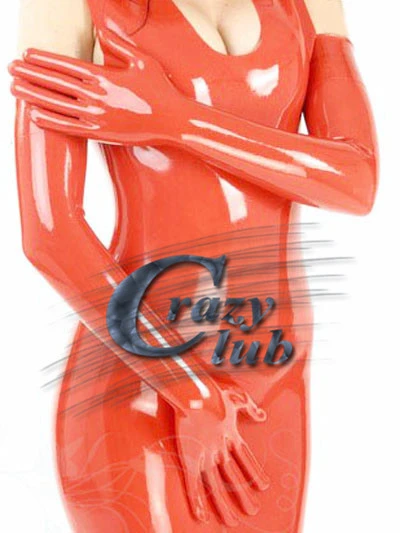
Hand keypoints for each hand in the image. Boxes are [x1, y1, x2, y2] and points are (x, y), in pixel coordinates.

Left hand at [9, 29, 181, 143]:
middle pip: (55, 82)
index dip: (43, 59)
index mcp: (103, 75)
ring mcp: (96, 116)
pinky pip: (68, 127)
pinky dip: (50, 121)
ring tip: (15, 88)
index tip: (27, 55)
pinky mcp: (100, 134)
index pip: (65, 65)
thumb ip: (118, 46)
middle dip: (31, 74)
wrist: (172, 121)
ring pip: (56, 104)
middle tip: (12, 68)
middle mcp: (95, 95)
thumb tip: (101, 33)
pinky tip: (35, 115)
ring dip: (33, 95)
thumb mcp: (142, 61)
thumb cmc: (160, 90)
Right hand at [175, 388, 268, 526]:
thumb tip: (263, 416)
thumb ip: (251, 408)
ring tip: (231, 522)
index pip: (245, 458)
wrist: (193, 393)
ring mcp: (204, 455)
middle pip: (232, 477)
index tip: (264, 486)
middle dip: (242, 495)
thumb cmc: (213, 391)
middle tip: (252, 511)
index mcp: (230, 434)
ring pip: (215, 486)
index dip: (254, 472)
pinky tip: (202, 517)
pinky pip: (192, 485)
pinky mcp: (189, 459)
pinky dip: (196, 502)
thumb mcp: (237, 397)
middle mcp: (218, 448)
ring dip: (223, 505)